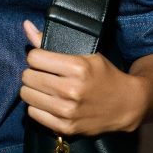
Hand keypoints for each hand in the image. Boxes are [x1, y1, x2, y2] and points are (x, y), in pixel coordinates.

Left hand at [20, 20, 148, 135]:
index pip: (34, 57)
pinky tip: (49, 102)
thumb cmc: (105, 75)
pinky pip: (33, 113)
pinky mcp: (64, 127)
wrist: (127, 105)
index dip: (36, 56)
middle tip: (43, 74)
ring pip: (27, 95)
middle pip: (28, 76)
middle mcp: (71, 90)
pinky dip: (37, 106)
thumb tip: (26, 25)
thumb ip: (51, 42)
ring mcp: (67, 111)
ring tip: (45, 87)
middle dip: (33, 73)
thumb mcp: (85, 54)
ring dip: (33, 89)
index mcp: (77, 67)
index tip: (42, 59)